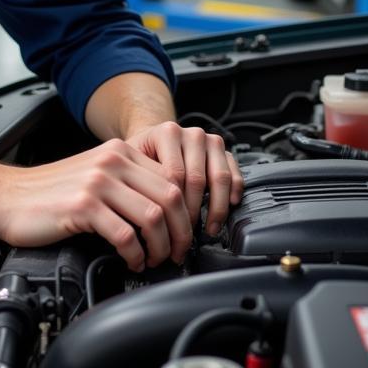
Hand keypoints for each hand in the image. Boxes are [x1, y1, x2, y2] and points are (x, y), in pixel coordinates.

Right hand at [0, 139, 192, 270]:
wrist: (6, 197)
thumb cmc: (48, 193)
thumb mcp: (94, 174)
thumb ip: (127, 182)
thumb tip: (164, 210)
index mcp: (120, 151)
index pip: (173, 178)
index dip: (185, 211)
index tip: (183, 232)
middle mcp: (112, 162)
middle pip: (170, 197)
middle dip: (180, 232)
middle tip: (177, 252)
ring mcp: (98, 183)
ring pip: (153, 216)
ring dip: (161, 246)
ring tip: (154, 259)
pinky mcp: (83, 207)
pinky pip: (125, 235)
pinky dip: (135, 254)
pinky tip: (131, 261)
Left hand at [125, 121, 243, 235]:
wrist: (155, 140)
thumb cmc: (142, 156)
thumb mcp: (132, 161)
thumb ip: (136, 180)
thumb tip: (142, 215)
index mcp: (168, 133)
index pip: (174, 174)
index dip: (173, 205)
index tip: (170, 227)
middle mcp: (192, 134)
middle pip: (197, 179)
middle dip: (194, 211)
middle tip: (188, 234)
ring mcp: (210, 141)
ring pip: (220, 177)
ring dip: (217, 207)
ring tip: (210, 228)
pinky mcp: (225, 150)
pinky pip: (235, 173)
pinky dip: (235, 192)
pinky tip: (230, 207)